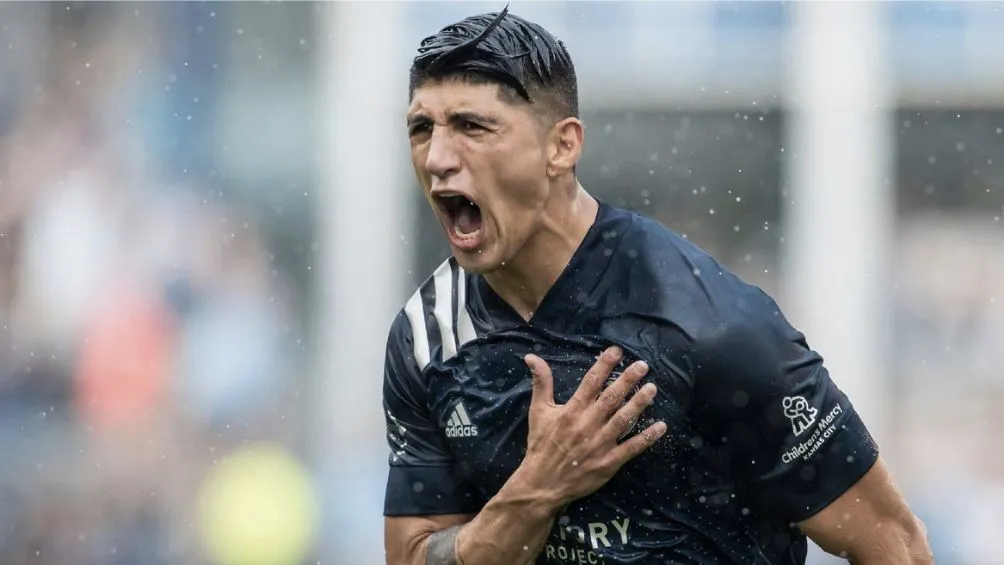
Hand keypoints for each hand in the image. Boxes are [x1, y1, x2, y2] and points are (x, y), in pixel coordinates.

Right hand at [515, 346, 666, 506]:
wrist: (543, 483)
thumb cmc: (541, 445)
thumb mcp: (538, 411)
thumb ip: (541, 383)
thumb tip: (531, 357)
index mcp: (572, 411)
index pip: (591, 382)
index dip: (604, 365)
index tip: (617, 351)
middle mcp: (588, 424)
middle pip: (611, 397)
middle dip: (628, 380)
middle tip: (643, 366)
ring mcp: (600, 444)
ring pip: (624, 419)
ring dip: (639, 403)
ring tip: (652, 388)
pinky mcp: (609, 462)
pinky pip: (632, 447)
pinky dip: (647, 437)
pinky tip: (661, 426)